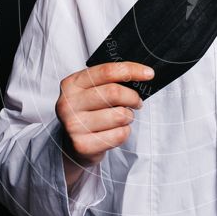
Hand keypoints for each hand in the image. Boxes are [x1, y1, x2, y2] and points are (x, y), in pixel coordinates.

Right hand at [55, 61, 154, 186]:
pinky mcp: (82, 145)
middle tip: (137, 102)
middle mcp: (68, 103)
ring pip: (120, 116)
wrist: (68, 145)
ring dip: (128, 117)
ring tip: (121, 118)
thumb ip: (108, 82)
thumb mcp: (89, 91)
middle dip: (133, 97)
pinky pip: (119, 135)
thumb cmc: (87, 113)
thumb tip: (141, 75)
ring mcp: (74, 125)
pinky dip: (124, 132)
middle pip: (114, 93)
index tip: (149, 74)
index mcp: (71, 84)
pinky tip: (114, 132)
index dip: (131, 70)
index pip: (106, 71)